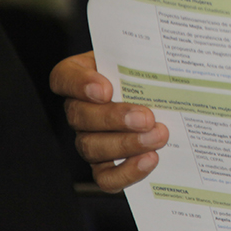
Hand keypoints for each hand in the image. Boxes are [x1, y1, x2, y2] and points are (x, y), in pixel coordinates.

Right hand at [49, 51, 168, 192]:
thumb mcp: (146, 57)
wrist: (165, 95)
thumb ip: (145, 58)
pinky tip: (150, 159)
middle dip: (115, 118)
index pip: (64, 77)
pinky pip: (106, 176)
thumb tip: (165, 53)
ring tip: (158, 137)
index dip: (80, 84)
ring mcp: (90, 138)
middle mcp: (80, 108)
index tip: (105, 89)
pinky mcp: (105, 164)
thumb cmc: (151, 69)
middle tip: (146, 118)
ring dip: (127, 144)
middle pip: (80, 116)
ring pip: (92, 147)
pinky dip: (127, 171)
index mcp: (83, 75)